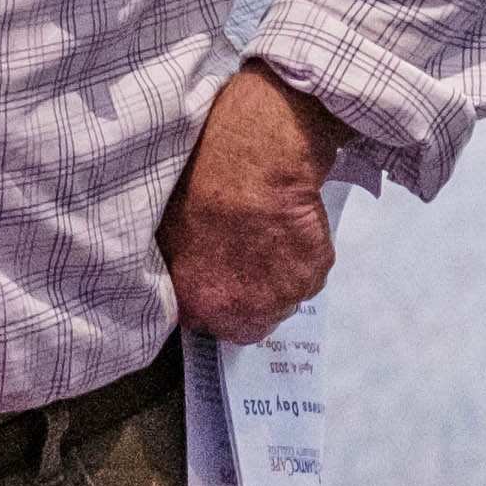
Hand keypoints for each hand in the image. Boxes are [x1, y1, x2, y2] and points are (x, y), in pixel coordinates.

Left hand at [159, 62, 346, 344]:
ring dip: (275, 281)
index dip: (207, 299)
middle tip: (242, 260)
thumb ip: (176, 270)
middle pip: (248, 323)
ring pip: (282, 301)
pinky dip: (300, 260)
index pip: (203, 324)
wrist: (255, 160)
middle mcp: (247, 311)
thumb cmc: (203, 185)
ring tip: (266, 241)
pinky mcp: (317, 269)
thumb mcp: (168, 233)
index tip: (211, 279)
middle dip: (245, 299)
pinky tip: (287, 230)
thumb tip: (177, 276)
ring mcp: (287, 293)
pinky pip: (307, 276)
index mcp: (202, 304)